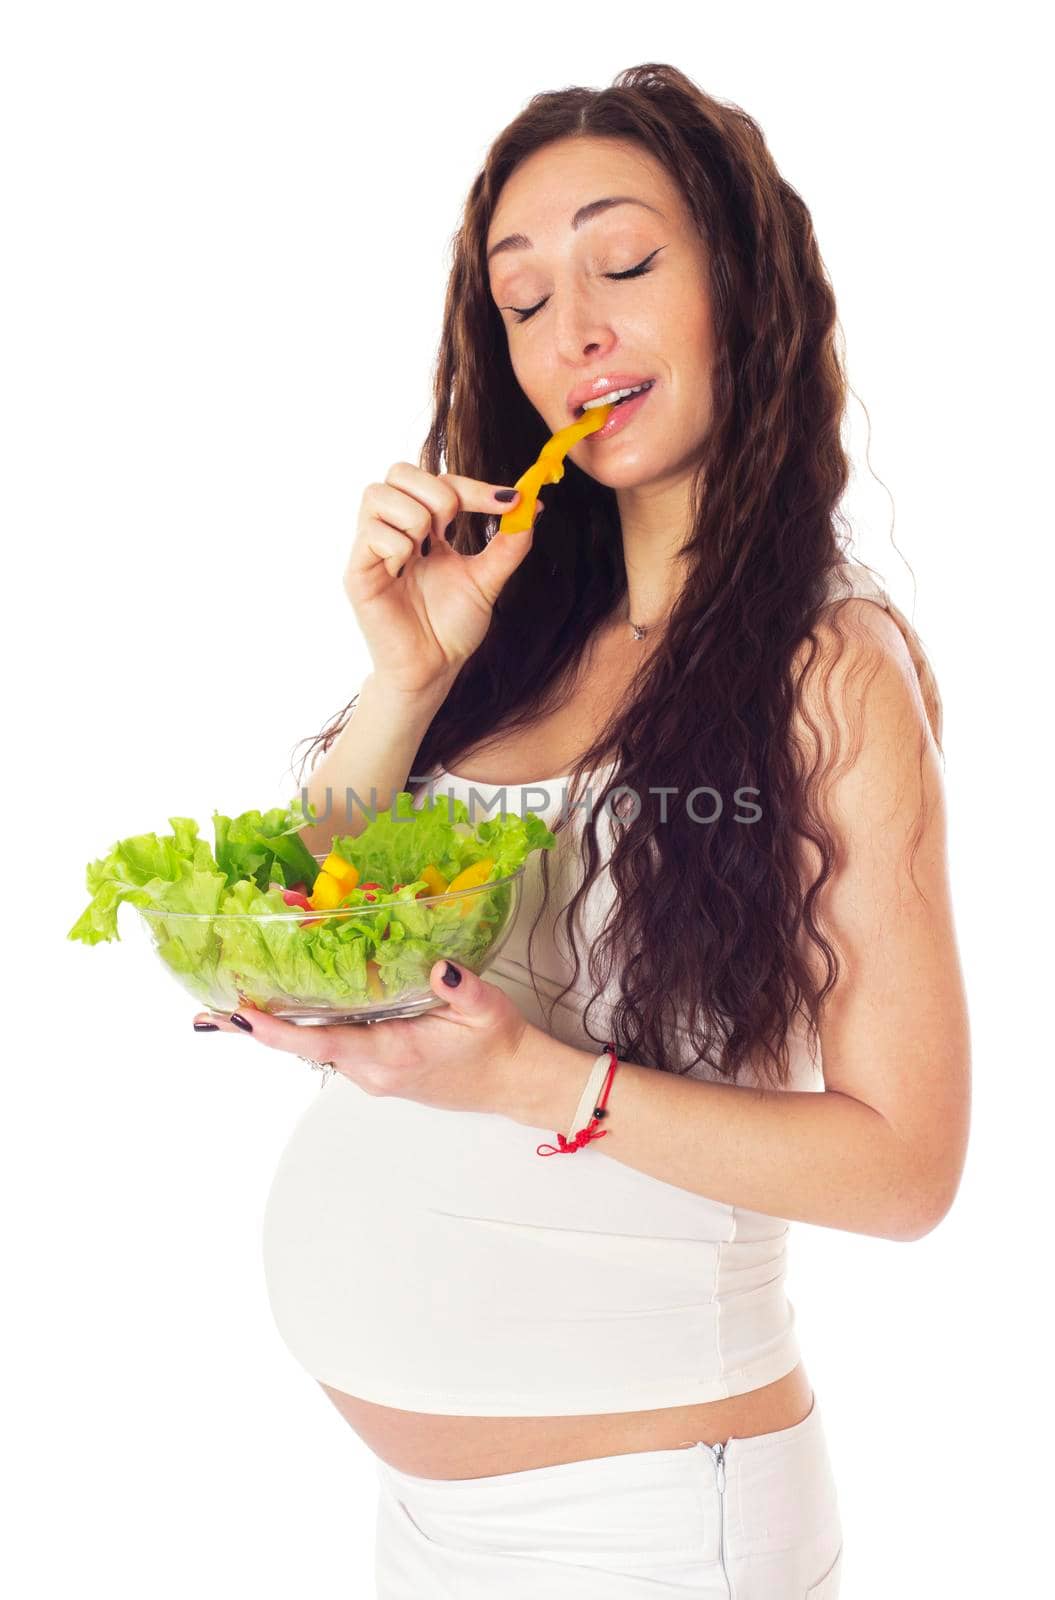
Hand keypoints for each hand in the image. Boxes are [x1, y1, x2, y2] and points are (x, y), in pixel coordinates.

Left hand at [192, 960, 540, 1121]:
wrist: (515, 1082)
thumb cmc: (500, 1046)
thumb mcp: (487, 1009)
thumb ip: (462, 988)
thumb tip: (440, 968)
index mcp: (393, 1053)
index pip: (323, 1041)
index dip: (278, 1031)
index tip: (241, 1018)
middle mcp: (374, 1070)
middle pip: (305, 1045)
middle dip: (261, 1028)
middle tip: (209, 1014)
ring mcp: (373, 1074)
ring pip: (317, 1047)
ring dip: (280, 1029)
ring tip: (238, 1005)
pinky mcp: (378, 1070)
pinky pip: (333, 1048)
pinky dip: (307, 1030)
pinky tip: (290, 1010)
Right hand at [345, 463, 544, 698]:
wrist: (433, 669)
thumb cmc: (452, 627)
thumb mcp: (488, 579)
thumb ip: (509, 544)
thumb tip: (533, 505)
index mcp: (423, 527)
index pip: (440, 481)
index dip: (474, 486)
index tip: (510, 502)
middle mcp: (393, 529)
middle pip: (399, 470)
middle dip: (437, 494)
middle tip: (449, 531)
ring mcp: (371, 548)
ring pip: (378, 494)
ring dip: (413, 519)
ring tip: (423, 555)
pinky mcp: (357, 571)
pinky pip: (372, 533)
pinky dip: (397, 547)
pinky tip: (403, 574)